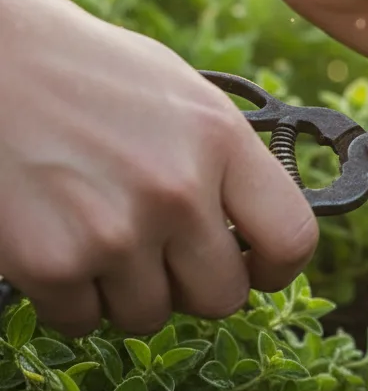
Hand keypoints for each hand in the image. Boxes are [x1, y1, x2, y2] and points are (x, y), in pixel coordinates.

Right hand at [0, 0, 317, 335]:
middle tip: (167, 254)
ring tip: (103, 230)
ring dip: (129, 290)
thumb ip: (225, 159)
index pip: (292, 237)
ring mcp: (116, 231)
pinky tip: (61, 239)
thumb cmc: (92, 71)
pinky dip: (71, 295)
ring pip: (149, 316)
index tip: (259, 268)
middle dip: (196, 285)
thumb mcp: (185, 95)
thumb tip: (255, 223)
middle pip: (223, 298)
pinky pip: (81, 319)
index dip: (278, 268)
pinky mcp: (52, 262)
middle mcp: (178, 190)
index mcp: (221, 140)